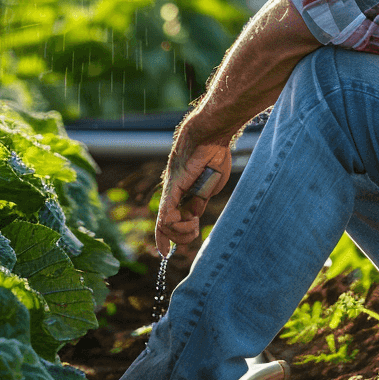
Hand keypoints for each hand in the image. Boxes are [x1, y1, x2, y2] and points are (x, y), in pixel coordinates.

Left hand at [154, 132, 230, 256]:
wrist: (211, 136)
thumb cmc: (214, 154)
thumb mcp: (211, 186)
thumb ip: (200, 201)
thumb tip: (192, 215)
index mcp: (184, 192)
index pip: (171, 219)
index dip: (174, 236)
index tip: (177, 244)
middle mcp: (173, 193)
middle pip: (166, 226)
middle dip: (180, 238)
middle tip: (194, 231)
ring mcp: (171, 190)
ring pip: (164, 224)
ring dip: (179, 235)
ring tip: (193, 228)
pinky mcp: (172, 188)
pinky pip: (165, 214)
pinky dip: (171, 229)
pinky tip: (179, 236)